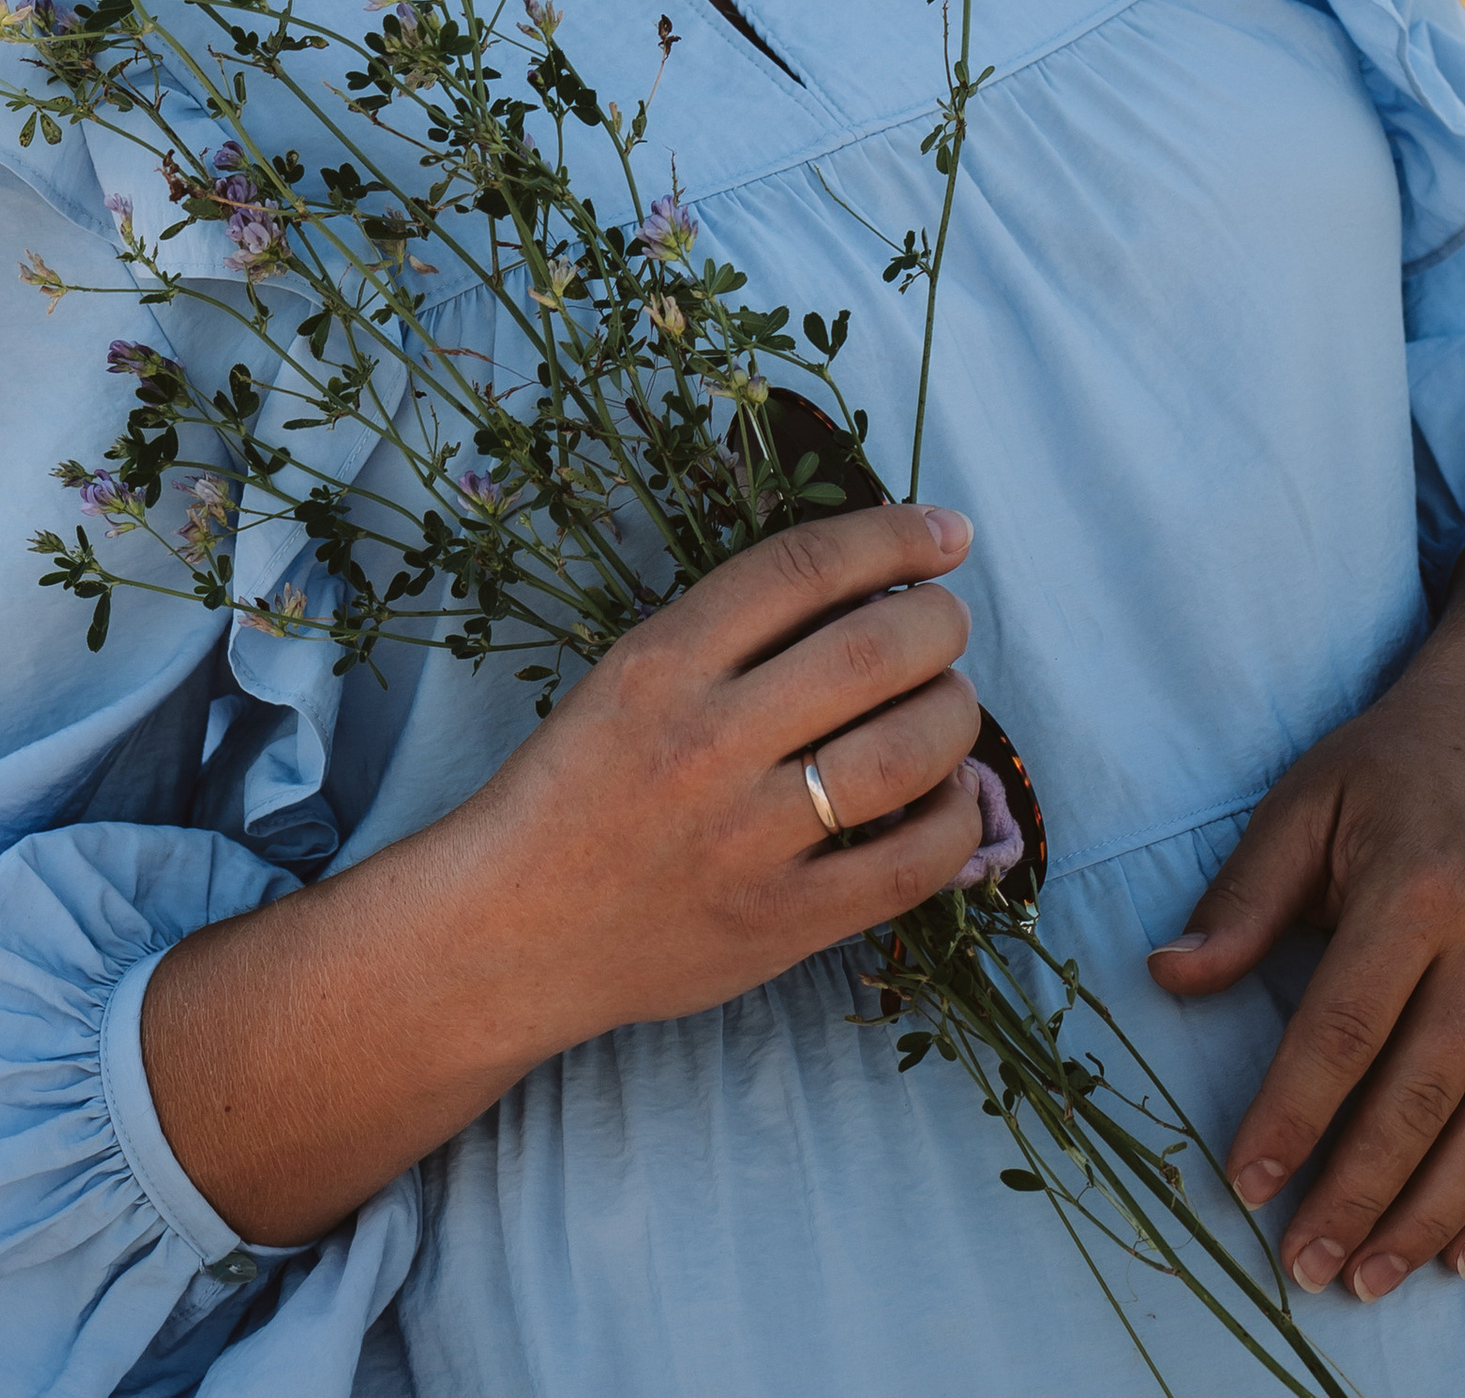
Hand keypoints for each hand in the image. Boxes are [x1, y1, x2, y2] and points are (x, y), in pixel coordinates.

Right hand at [467, 494, 987, 1039]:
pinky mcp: (779, 923)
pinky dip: (955, 822)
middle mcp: (708, 742)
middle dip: (938, 623)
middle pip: (870, 653)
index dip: (893, 537)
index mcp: (663, 663)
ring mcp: (746, 838)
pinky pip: (906, 867)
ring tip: (948, 701)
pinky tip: (954, 797)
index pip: (802, 569)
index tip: (946, 532)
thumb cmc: (573, 788)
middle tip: (946, 623)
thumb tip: (869, 589)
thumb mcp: (626, 676)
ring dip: (954, 714)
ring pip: (902, 755)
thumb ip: (729, 635)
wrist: (509, 930)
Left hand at [1148, 499, 1464, 1307]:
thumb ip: (1243, 899)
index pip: (1346, 1029)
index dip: (1294, 1114)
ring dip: (1433, 1218)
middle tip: (1303, 1265)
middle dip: (1359, 1192)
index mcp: (1417, 889)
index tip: (1245, 1184)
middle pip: (1424, 1096)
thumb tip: (1165, 978)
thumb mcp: (1306, 800)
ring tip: (1369, 1277)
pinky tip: (1464, 1252)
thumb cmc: (1395, 762)